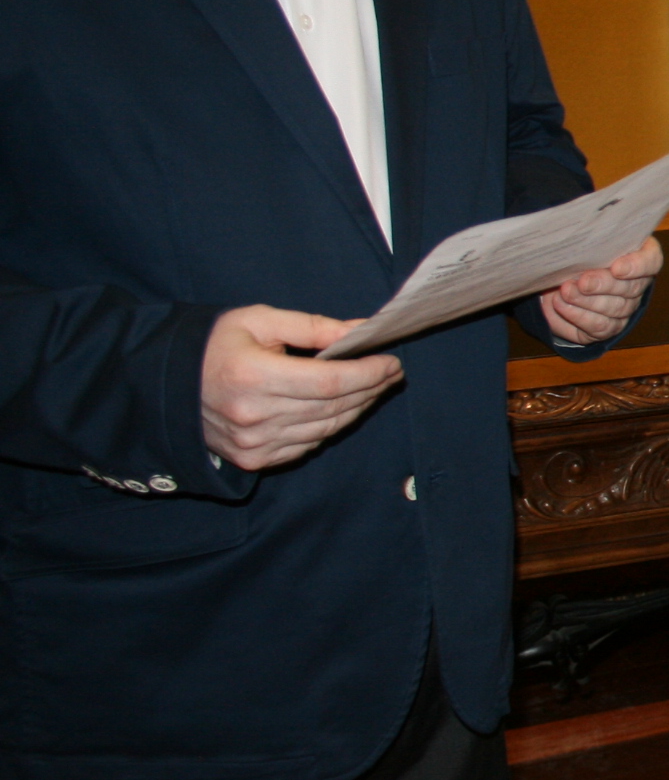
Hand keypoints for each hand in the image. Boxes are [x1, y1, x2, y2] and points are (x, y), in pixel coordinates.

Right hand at [202, 305, 403, 470]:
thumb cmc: (215, 344)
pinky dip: (330, 426)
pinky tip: (341, 407)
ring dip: (356, 408)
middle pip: (334, 406)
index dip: (369, 373)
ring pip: (327, 428)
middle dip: (370, 388)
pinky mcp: (254, 459)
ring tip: (372, 387)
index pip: (331, 381)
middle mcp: (254, 415)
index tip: (392, 362)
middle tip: (390, 372)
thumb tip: (360, 331)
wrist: (166, 384)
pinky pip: (308, 444)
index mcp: (252, 376)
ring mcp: (253, 443)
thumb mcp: (259, 320)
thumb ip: (312, 326)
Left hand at [540, 237, 663, 343]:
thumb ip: (592, 237)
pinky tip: (560, 305)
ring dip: (587, 302)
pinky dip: (577, 316)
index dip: (636, 266)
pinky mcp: (608, 327)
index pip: (650, 261)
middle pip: (630, 288)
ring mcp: (625, 308)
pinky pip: (598, 327)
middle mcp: (637, 285)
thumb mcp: (586, 238)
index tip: (616, 267)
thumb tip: (582, 238)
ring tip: (564, 292)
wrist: (562, 276)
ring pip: (614, 310)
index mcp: (639, 256)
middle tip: (582, 282)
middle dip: (603, 285)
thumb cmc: (580, 251)